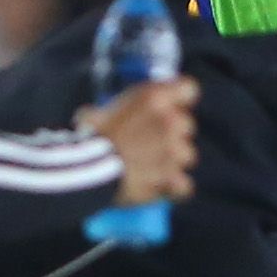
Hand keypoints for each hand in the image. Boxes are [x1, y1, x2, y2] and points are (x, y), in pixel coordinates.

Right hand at [79, 75, 196, 206]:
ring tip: (149, 167)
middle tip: (149, 142)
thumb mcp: (95, 114)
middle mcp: (171, 121)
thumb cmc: (89, 138)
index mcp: (155, 98)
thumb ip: (112, 112)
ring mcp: (176, 150)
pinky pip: (184, 184)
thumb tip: (96, 117)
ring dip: (171, 161)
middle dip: (171, 134)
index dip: (178, 99)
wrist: (89, 169)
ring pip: (187, 155)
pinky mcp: (174, 177)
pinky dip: (174, 188)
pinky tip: (158, 187)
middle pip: (186, 125)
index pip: (188, 89)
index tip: (168, 107)